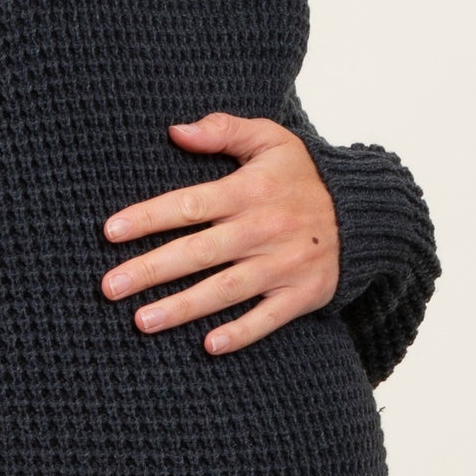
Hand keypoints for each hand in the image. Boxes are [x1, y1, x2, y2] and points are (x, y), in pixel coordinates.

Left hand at [100, 112, 340, 355]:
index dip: (149, 217)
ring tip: (141, 321)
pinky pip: (268, 318)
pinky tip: (208, 346)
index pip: (190, 204)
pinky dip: (240, 333)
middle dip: (151, 270)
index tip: (110, 231)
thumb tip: (175, 131)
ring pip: (225, 290)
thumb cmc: (303, 175)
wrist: (366, 214)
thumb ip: (222, 130)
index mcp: (249, 190)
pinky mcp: (302, 294)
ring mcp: (283, 265)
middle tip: (109, 287)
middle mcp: (263, 229)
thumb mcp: (270, 138)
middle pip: (198, 252)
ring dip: (182, 308)